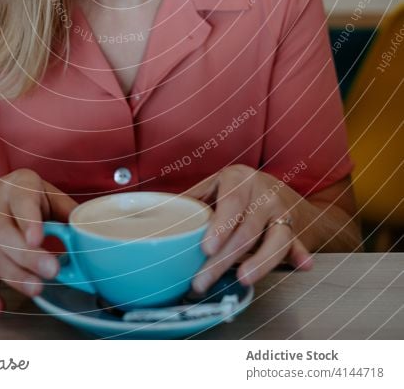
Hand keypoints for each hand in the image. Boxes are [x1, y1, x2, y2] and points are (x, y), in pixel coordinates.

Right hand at [0, 168, 76, 315]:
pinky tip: (0, 308)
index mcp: (17, 190)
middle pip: (5, 235)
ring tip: (36, 289)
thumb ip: (66, 209)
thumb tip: (91, 231)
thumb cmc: (25, 196)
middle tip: (52, 270)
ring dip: (15, 277)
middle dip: (28, 256)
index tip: (38, 239)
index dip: (29, 221)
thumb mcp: (46, 192)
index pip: (22, 203)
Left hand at [184, 164, 312, 291]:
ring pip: (276, 239)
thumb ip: (192, 201)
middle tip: (203, 280)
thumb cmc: (234, 191)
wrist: (273, 189)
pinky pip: (297, 244)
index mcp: (239, 179)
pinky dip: (300, 255)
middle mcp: (263, 194)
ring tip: (244, 278)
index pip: (231, 201)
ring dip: (261, 261)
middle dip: (225, 259)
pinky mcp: (294, 231)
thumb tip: (157, 213)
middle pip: (247, 229)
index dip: (220, 225)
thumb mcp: (213, 187)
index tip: (207, 248)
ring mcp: (281, 213)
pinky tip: (303, 266)